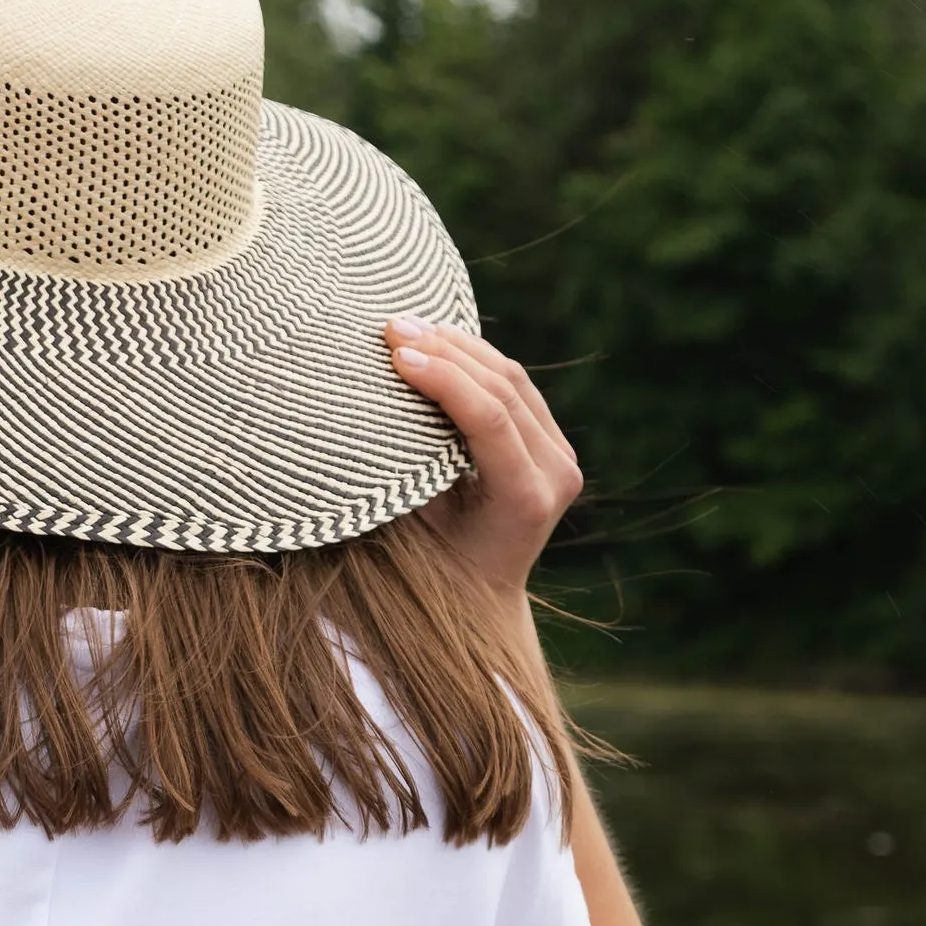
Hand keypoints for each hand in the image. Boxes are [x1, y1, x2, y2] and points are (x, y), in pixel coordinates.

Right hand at [384, 316, 581, 606]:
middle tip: (393, 328)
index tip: (397, 356)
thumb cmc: (432, 571)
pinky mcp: (553, 442)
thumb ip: (410, 472)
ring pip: (512, 378)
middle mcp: (557, 473)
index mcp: (527, 499)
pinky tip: (435, 341)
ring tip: (407, 326)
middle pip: (505, 389)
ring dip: (458, 345)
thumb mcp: (415, 527)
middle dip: (446, 351)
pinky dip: (473, 359)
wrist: (481, 599)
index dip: (445, 379)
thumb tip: (363, 412)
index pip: (492, 419)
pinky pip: (515, 385)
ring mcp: (562, 456)